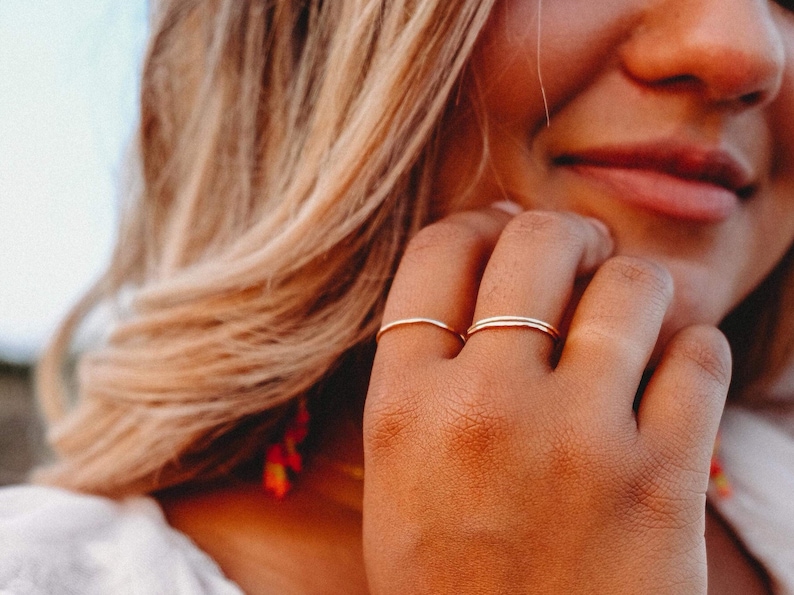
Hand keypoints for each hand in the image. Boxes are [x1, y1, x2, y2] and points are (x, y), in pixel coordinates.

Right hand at [362, 209, 729, 593]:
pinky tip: (672, 376)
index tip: (501, 235)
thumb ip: (429, 372)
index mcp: (402, 408)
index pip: (438, 252)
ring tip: (631, 316)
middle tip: (580, 256)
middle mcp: (482, 409)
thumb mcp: (401, 474)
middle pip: (536, 242)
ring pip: (630, 285)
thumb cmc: (455, 581)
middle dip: (566, 234)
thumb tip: (488, 263)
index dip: (477, 226)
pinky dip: (692, 351)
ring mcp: (576, 441)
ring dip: (637, 286)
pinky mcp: (664, 480)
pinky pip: (697, 354)